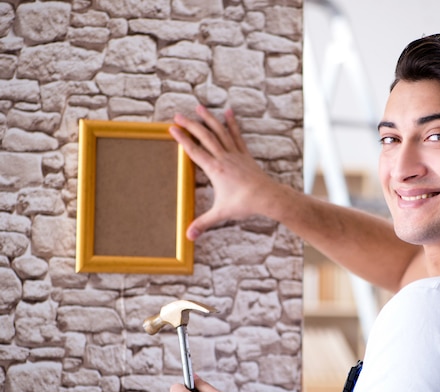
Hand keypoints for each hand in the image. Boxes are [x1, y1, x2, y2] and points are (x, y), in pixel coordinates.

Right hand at [169, 106, 278, 239]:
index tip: (172, 129)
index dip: (182, 140)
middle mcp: (224, 158)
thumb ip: (203, 223)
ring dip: (209, 119)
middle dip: (190, 125)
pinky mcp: (245, 154)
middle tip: (178, 115)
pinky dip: (232, 124)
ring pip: (220, 132)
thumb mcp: (221, 214)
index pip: (194, 151)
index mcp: (215, 170)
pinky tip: (229, 112)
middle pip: (205, 137)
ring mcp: (236, 154)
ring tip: (199, 107)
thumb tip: (188, 236)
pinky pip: (236, 136)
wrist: (268, 197)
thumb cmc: (244, 204)